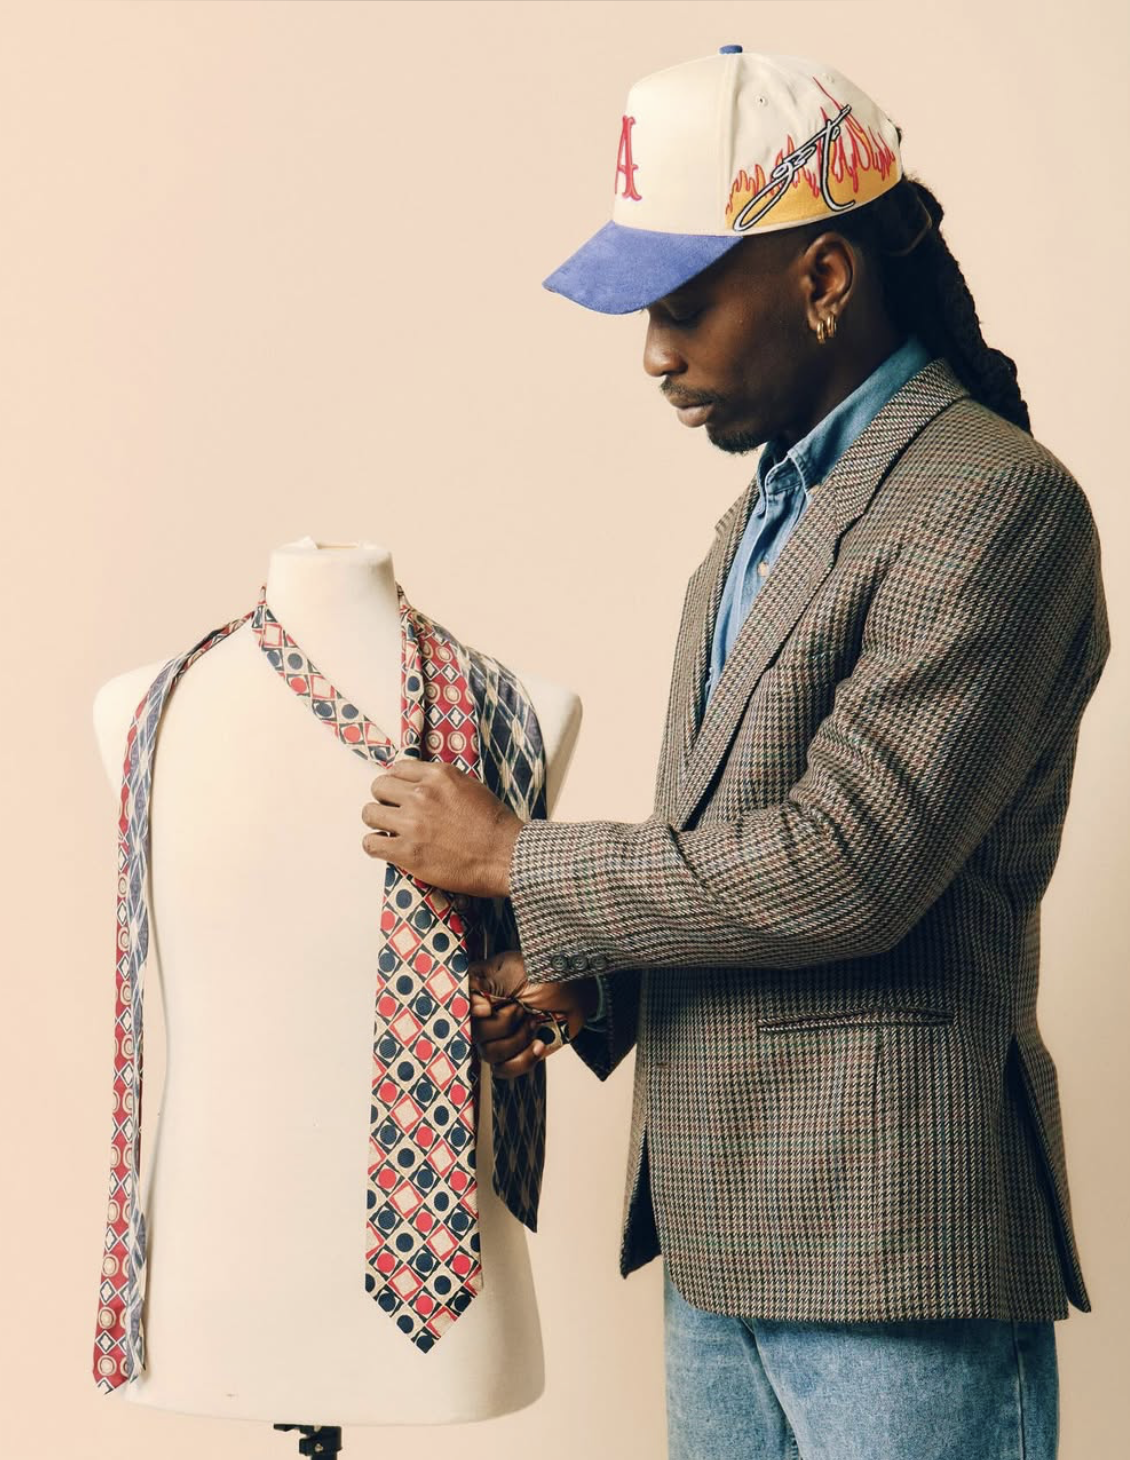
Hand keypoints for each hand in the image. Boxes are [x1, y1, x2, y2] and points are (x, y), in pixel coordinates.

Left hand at [360, 758, 521, 896]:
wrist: (506, 856)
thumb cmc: (494, 825)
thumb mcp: (469, 786)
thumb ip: (440, 782)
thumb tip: (418, 784)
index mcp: (438, 775)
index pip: (397, 768)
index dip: (397, 782)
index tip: (400, 794)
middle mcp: (422, 794)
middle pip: (379, 787)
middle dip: (384, 799)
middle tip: (394, 812)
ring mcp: (412, 823)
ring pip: (369, 814)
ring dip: (377, 822)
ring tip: (389, 831)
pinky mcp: (408, 852)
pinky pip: (371, 844)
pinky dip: (375, 846)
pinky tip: (386, 848)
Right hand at [469, 950, 597, 1079]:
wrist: (575, 989)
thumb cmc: (543, 972)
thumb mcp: (510, 970)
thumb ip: (482, 984)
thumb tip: (473, 1010)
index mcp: (477, 991)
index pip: (456, 1009)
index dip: (472, 1014)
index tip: (488, 1008)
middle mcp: (482, 1015)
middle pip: (474, 1035)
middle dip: (504, 1024)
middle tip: (521, 1008)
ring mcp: (497, 1036)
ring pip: (490, 1054)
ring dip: (517, 1040)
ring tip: (533, 1022)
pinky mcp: (514, 1052)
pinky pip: (504, 1070)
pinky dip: (524, 1059)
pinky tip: (538, 1043)